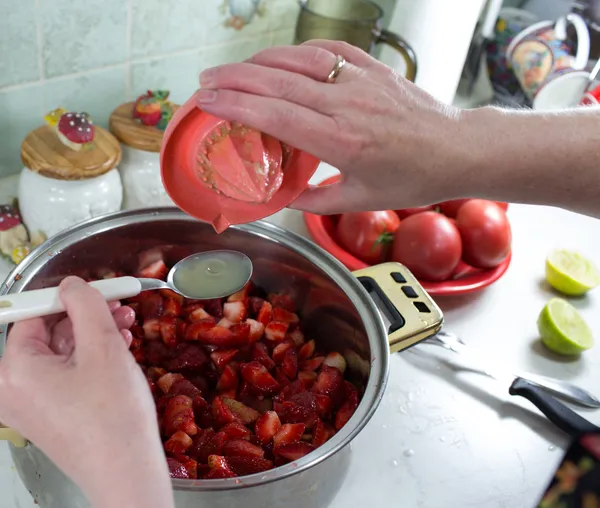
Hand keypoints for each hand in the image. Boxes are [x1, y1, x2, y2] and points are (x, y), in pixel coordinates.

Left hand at [0, 277, 173, 507]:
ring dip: (95, 336)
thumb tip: (72, 285)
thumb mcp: (103, 346)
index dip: (68, 298)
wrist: (127, 472)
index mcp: (14, 371)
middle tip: (120, 307)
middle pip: (49, 334)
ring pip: (62, 354)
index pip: (33, 316)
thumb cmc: (113, 414)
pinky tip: (119, 353)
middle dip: (87, 317)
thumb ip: (86, 305)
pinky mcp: (50, 417)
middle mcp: (13, 390)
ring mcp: (30, 407)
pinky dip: (91, 361)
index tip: (98, 290)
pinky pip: (66, 376)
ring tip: (128, 328)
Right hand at [197, 40, 475, 213]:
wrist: (457, 150)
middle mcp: (347, 105)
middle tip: (205, 81)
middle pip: (278, 83)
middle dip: (234, 79)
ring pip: (299, 61)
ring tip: (232, 69)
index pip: (276, 116)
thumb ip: (314, 201)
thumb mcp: (360, 199)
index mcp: (342, 141)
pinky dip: (298, 51)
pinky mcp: (373, 69)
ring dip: (259, 62)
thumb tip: (282, 198)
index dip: (237, 106)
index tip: (208, 102)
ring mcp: (361, 81)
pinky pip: (328, 50)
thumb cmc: (412, 178)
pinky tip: (282, 58)